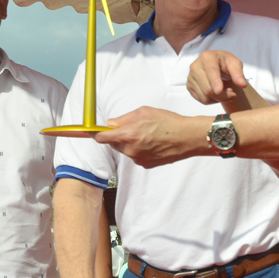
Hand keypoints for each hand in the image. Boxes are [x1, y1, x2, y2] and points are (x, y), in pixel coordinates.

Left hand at [94, 107, 208, 167]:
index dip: (96, 134)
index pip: (101, 138)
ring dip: (130, 143)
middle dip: (118, 136)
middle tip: (132, 128)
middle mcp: (130, 150)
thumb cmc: (167, 122)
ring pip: (126, 150)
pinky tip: (152, 143)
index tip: (91, 132)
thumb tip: (111, 123)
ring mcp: (138, 159)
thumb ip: (123, 118)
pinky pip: (136, 156)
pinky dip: (140, 149)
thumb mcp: (143, 112)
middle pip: (114, 144)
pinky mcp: (146, 165)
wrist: (187, 137)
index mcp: (127, 135)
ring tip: (147, 134)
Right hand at [187, 51, 248, 105]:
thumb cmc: (226, 64)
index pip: (211, 72)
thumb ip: (238, 74)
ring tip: (226, 92)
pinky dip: (212, 100)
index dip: (215, 82)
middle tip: (233, 94)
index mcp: (207, 57)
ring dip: (219, 99)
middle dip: (222, 96)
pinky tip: (217, 93)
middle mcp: (195, 66)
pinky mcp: (189, 86)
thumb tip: (242, 84)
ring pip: (205, 97)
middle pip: (207, 88)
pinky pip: (201, 100)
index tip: (219, 91)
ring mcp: (190, 77)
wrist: (216, 66)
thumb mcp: (235, 64)